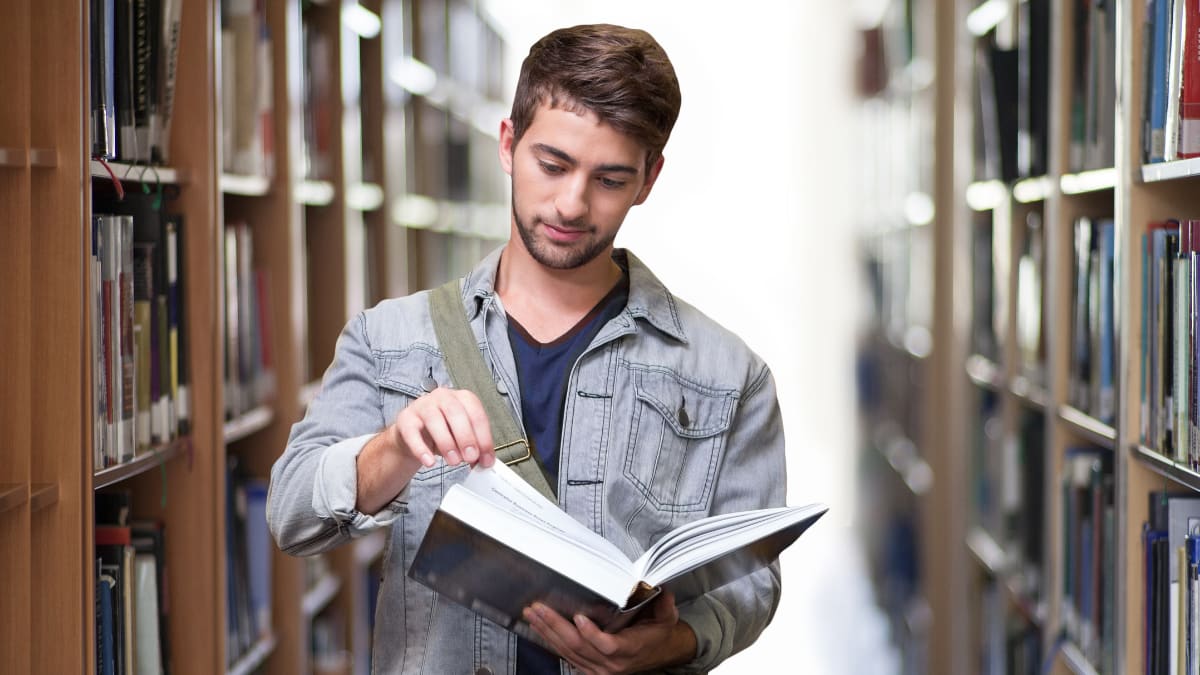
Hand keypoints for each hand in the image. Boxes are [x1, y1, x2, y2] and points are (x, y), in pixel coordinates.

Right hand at [388, 387, 495, 468]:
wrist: (414, 434)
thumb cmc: (443, 432)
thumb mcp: (462, 439)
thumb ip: (474, 448)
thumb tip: (485, 462)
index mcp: (462, 398)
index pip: (476, 414)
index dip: (483, 437)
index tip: (486, 458)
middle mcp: (443, 396)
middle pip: (455, 412)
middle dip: (466, 437)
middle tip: (470, 457)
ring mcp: (422, 405)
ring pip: (434, 419)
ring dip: (446, 442)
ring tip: (453, 461)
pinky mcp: (405, 418)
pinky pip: (412, 432)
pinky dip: (421, 449)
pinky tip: (429, 462)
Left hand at [523, 591, 696, 673]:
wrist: (660, 652)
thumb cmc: (658, 635)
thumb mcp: (666, 618)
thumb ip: (665, 605)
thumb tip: (662, 589)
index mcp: (630, 649)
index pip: (607, 645)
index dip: (591, 633)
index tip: (579, 618)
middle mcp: (612, 663)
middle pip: (579, 646)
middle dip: (555, 626)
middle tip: (540, 609)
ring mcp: (599, 668)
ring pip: (568, 652)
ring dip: (548, 632)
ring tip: (533, 615)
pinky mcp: (590, 669)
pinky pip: (567, 656)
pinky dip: (552, 641)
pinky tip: (540, 629)